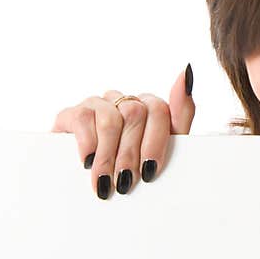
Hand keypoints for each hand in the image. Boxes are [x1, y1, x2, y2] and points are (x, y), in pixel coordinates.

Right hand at [51, 64, 195, 198]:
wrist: (90, 185)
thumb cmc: (133, 168)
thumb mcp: (162, 150)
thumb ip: (180, 114)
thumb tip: (186, 73)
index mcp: (149, 107)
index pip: (159, 109)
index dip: (155, 142)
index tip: (150, 170)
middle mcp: (125, 100)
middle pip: (134, 114)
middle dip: (130, 154)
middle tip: (125, 182)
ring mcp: (98, 105)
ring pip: (110, 120)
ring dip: (109, 155)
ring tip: (106, 181)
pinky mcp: (72, 113)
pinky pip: (84, 119)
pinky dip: (88, 145)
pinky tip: (88, 162)